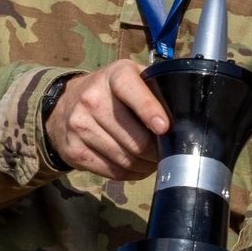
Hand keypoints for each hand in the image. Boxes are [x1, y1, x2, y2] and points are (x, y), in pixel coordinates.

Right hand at [44, 62, 166, 179]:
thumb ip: (155, 89)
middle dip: (157, 152)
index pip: (131, 91)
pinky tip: (136, 168)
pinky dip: (130, 174)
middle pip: (135, 139)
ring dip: (145, 166)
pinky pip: (112, 172)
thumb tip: (184, 116)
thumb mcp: (132, 77)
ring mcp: (79, 125)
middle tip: (166, 153)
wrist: (67, 104)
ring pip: (125, 159)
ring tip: (152, 161)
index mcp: (114, 76)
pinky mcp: (74, 150)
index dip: (149, 110)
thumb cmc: (112, 92)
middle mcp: (92, 98)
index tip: (163, 128)